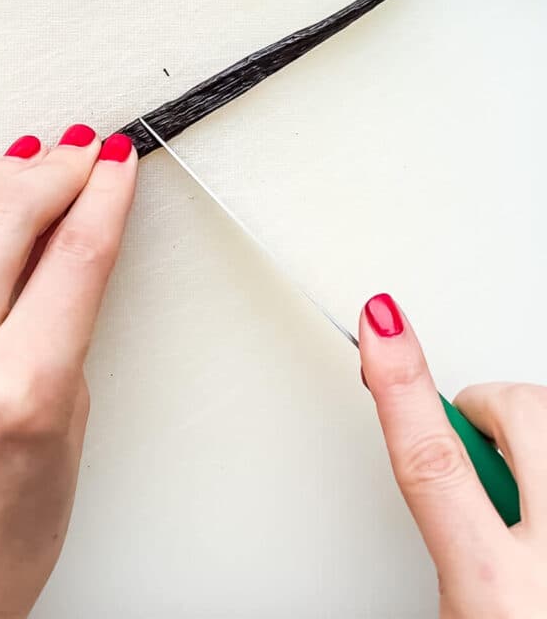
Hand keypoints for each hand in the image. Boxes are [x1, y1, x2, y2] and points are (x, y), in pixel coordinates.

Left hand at [0, 126, 137, 618]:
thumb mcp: (64, 427)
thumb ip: (62, 323)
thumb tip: (64, 237)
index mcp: (14, 394)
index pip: (75, 253)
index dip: (104, 193)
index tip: (116, 164)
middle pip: (2, 216)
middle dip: (52, 170)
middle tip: (77, 154)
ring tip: (20, 168)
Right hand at [360, 293, 546, 618]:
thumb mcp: (468, 604)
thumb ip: (450, 535)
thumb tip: (440, 463)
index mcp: (503, 593)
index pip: (432, 463)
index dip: (402, 382)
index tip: (383, 323)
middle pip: (522, 414)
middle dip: (491, 411)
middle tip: (484, 453)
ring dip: (540, 439)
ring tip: (536, 491)